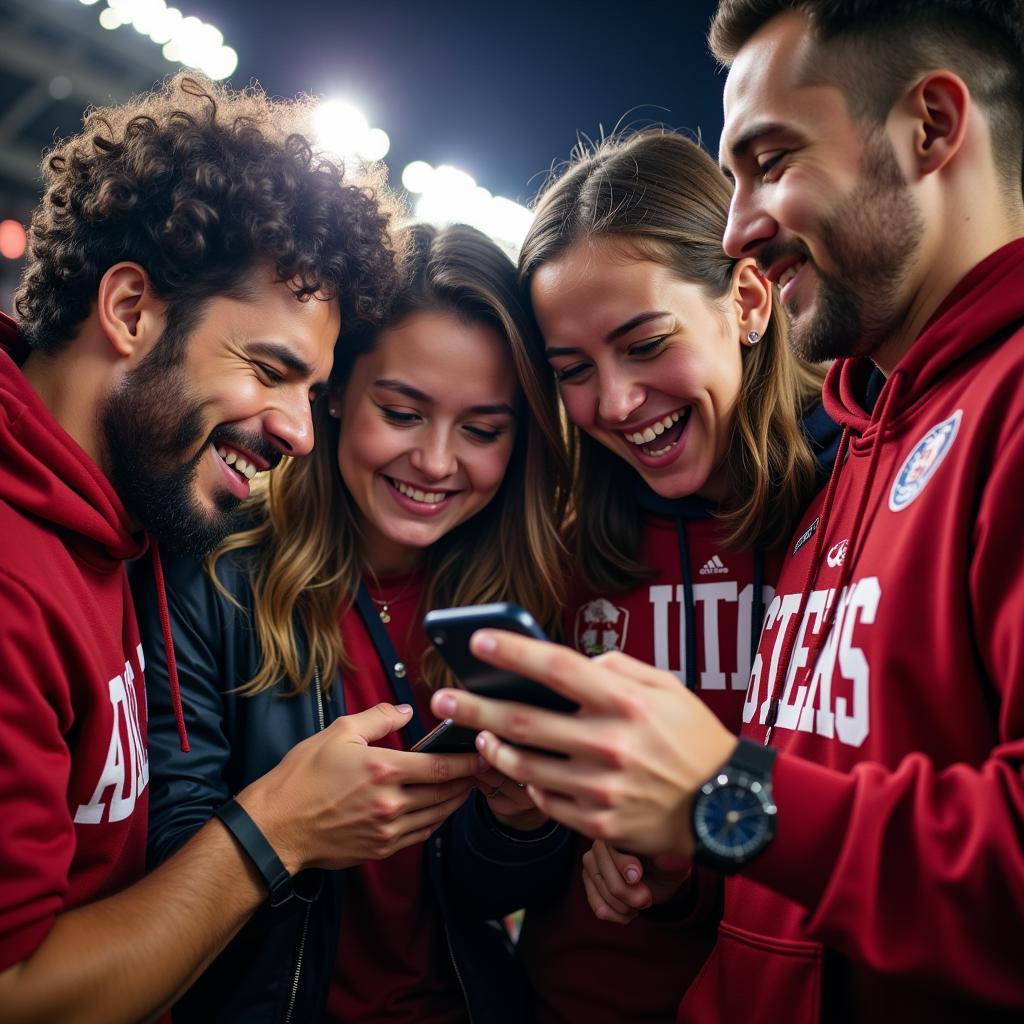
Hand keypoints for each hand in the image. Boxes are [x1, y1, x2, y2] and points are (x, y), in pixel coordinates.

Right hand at [239, 703, 479, 872]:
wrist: (276, 826)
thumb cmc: (303, 777)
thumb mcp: (338, 733)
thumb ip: (378, 718)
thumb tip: (406, 710)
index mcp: (383, 769)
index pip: (440, 766)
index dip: (468, 761)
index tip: (483, 753)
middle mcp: (390, 802)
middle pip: (445, 792)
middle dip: (469, 780)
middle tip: (485, 768)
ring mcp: (387, 829)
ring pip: (437, 815)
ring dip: (456, 801)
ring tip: (467, 786)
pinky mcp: (381, 848)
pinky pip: (421, 834)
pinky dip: (436, 820)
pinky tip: (439, 809)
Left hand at [430, 632, 737, 856]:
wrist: (726, 809)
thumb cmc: (694, 742)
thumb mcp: (669, 689)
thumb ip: (621, 668)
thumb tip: (579, 663)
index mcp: (624, 703)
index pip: (557, 668)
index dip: (514, 652)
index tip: (479, 641)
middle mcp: (608, 743)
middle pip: (523, 720)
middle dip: (474, 707)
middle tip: (442, 699)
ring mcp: (600, 788)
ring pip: (525, 766)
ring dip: (494, 749)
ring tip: (478, 735)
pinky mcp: (598, 824)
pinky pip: (547, 800)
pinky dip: (529, 783)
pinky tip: (523, 770)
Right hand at [582, 841, 691, 923]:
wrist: (661, 877)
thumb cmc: (665, 863)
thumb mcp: (669, 860)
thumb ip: (664, 859)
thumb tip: (661, 860)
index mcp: (618, 833)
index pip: (611, 850)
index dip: (623, 866)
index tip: (637, 877)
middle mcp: (599, 846)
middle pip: (606, 879)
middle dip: (629, 895)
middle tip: (647, 898)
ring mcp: (591, 865)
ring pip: (604, 895)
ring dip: (625, 906)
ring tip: (640, 901)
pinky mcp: (589, 884)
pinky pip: (599, 908)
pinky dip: (617, 914)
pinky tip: (631, 911)